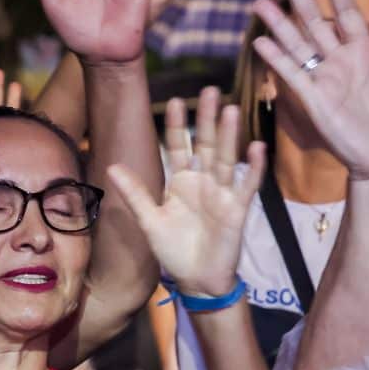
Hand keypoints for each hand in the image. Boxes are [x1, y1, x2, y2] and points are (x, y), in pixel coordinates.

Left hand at [106, 88, 264, 296]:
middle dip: (207, 119)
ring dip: (229, 136)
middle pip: (206, 145)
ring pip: (227, 159)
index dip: (177, 126)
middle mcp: (203, 182)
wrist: (197, 279)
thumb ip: (135, 193)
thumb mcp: (150, 220)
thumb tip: (111, 167)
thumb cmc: (174, 250)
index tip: (175, 101)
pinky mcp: (237, 210)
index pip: (179, 148)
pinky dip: (254, 168)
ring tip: (230, 111)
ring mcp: (222, 194)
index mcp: (181, 182)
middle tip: (210, 90)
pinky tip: (257, 148)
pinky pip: (247, 186)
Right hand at [251, 0, 368, 179]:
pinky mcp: (314, 101)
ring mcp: (325, 80)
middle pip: (315, 21)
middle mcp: (341, 61)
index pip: (347, 10)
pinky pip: (291, 75)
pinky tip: (260, 41)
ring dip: (278, 23)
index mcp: (368, 52)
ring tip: (260, 2)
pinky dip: (275, 59)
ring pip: (297, 44)